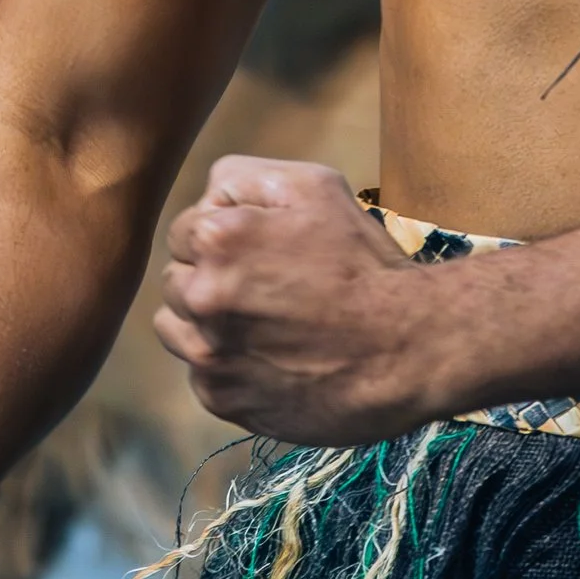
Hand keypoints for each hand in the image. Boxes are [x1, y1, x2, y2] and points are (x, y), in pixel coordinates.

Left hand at [155, 158, 438, 442]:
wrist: (404, 348)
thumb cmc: (361, 260)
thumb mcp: (314, 185)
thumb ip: (245, 178)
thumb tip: (208, 200)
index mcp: (218, 239)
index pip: (184, 229)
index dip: (225, 234)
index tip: (263, 249)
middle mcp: (200, 297)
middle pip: (177, 278)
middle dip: (209, 276)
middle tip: (265, 284)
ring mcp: (208, 355)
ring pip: (175, 326)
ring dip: (205, 321)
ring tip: (259, 321)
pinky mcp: (222, 400)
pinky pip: (200, 372)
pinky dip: (225, 363)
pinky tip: (268, 356)